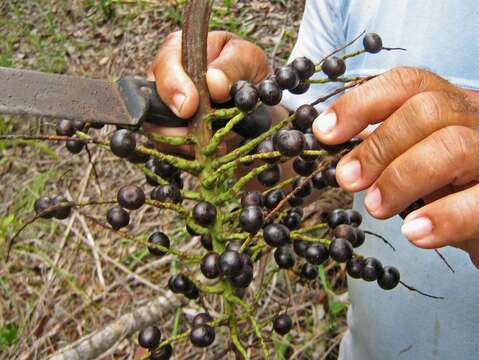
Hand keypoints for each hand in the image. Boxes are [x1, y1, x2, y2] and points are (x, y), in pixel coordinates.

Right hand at [145, 31, 270, 155]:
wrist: (256, 102)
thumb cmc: (247, 72)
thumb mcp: (247, 60)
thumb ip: (231, 67)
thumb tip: (213, 82)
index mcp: (181, 51)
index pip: (165, 64)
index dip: (173, 86)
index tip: (189, 106)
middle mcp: (166, 81)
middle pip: (152, 104)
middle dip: (174, 126)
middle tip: (200, 136)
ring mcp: (165, 110)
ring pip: (158, 132)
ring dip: (187, 143)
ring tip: (216, 144)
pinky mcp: (173, 135)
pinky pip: (171, 150)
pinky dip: (192, 154)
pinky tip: (214, 151)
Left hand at [312, 66, 478, 266]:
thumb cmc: (446, 188)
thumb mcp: (411, 160)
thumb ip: (381, 150)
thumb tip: (330, 144)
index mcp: (448, 104)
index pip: (406, 83)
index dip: (359, 103)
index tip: (323, 133)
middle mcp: (477, 119)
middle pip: (428, 109)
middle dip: (377, 146)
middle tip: (347, 180)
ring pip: (454, 146)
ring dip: (401, 178)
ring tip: (376, 208)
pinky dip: (442, 217)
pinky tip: (414, 232)